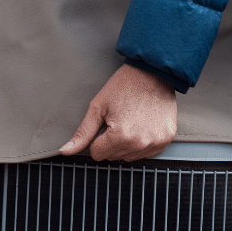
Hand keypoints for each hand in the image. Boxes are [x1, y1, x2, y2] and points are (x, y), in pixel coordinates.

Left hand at [59, 64, 176, 161]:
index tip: (103, 124)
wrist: (152, 73)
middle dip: (110, 142)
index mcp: (120, 136)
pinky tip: (141, 125)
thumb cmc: (123, 87)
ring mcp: (155, 143)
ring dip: (125, 144)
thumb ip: (82, 133)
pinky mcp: (166, 140)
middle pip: (113, 156)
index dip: (96, 139)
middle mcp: (139, 143)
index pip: (97, 154)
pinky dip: (141, 143)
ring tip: (130, 121)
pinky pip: (146, 152)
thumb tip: (65, 151)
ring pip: (129, 157)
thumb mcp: (97, 108)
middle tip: (117, 120)